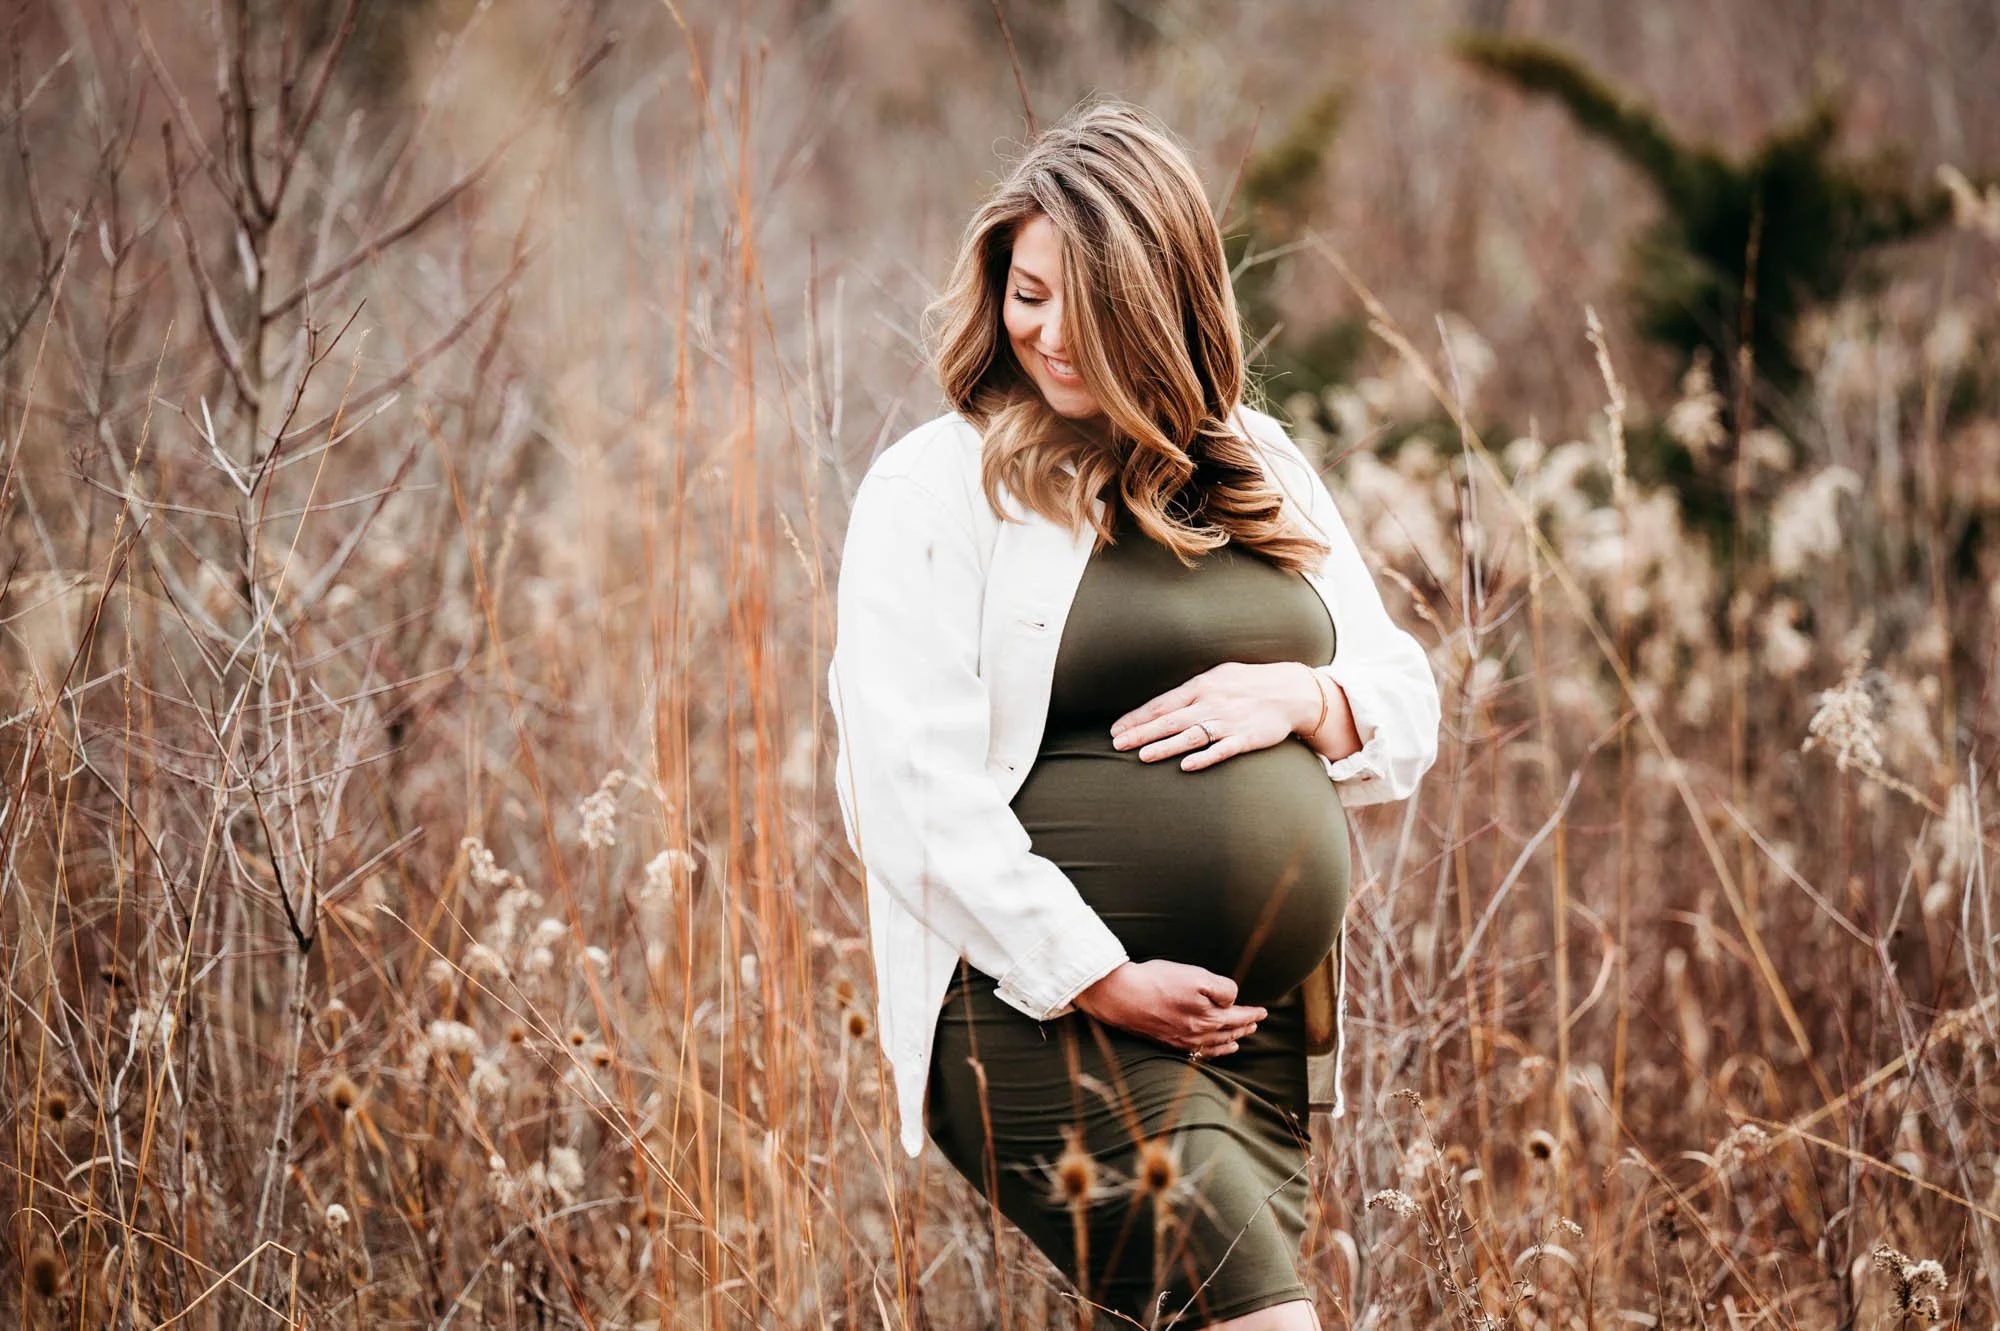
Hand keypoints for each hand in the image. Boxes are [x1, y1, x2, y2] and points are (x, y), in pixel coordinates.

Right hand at [1072, 960, 1267, 1057]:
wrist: (1123, 996)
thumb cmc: (1159, 982)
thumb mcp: (1197, 976)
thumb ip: (1221, 989)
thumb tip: (1232, 1000)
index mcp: (1209, 1017)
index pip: (1239, 1016)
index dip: (1252, 1013)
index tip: (1263, 1012)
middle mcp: (1199, 1034)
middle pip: (1229, 1031)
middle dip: (1244, 1027)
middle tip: (1256, 1022)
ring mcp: (1183, 1040)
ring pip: (1215, 1043)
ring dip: (1231, 1039)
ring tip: (1241, 1038)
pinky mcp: (1168, 1041)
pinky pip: (1199, 1051)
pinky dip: (1213, 1051)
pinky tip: (1214, 1049)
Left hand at [1109, 661, 1327, 771]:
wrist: (1292, 691)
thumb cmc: (1249, 683)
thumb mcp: (1218, 676)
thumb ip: (1191, 690)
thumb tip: (1163, 704)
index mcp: (1201, 686)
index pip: (1161, 704)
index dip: (1137, 717)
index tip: (1115, 730)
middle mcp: (1211, 703)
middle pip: (1170, 720)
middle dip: (1141, 733)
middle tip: (1117, 744)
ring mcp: (1228, 721)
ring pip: (1190, 736)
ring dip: (1165, 746)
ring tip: (1142, 756)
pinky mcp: (1246, 738)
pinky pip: (1222, 749)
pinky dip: (1205, 757)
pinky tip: (1187, 766)